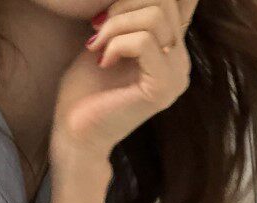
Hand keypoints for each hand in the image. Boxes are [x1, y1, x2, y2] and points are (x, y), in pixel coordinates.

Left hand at [50, 0, 198, 164]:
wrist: (76, 134)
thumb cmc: (85, 91)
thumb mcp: (108, 38)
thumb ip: (128, 13)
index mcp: (172, 47)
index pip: (181, 0)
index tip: (111, 13)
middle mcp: (180, 61)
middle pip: (166, 0)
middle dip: (123, 4)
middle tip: (97, 28)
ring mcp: (175, 76)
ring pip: (156, 17)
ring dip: (116, 24)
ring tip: (97, 46)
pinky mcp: (162, 89)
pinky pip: (144, 42)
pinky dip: (116, 44)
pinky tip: (103, 62)